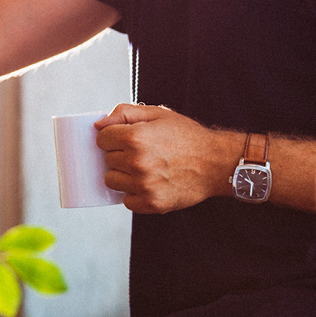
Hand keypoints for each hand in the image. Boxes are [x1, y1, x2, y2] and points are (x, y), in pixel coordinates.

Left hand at [94, 104, 237, 213]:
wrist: (216, 163)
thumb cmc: (186, 136)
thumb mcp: (158, 114)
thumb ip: (124, 113)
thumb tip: (99, 124)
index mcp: (135, 137)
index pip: (102, 138)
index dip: (112, 137)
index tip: (125, 138)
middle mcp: (137, 162)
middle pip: (106, 160)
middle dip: (118, 155)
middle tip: (140, 153)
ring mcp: (144, 185)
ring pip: (111, 181)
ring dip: (122, 175)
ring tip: (143, 169)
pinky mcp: (152, 204)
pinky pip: (127, 201)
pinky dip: (134, 194)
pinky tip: (149, 184)